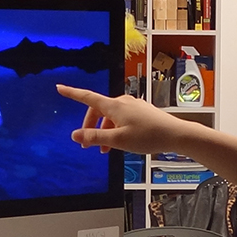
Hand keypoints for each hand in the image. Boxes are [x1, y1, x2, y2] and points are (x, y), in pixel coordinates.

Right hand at [57, 84, 196, 154]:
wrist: (175, 135)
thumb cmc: (149, 136)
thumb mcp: (118, 140)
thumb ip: (95, 138)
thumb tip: (75, 135)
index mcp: (115, 106)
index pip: (88, 97)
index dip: (73, 93)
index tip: (61, 87)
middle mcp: (123, 102)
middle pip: (98, 111)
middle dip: (90, 127)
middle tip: (87, 145)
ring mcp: (133, 106)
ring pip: (110, 117)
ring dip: (104, 131)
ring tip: (105, 150)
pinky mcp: (141, 112)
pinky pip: (121, 118)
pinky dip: (115, 129)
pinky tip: (120, 142)